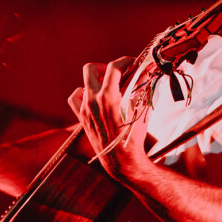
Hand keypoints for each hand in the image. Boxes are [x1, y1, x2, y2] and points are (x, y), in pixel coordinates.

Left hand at [68, 56, 148, 179]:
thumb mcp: (141, 108)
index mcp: (108, 96)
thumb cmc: (134, 136)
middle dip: (105, 67)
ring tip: (107, 86)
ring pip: (83, 83)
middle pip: (91, 68)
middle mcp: (93, 100)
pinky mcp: (81, 118)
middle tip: (117, 73)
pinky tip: (93, 97)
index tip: (132, 62)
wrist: (122, 160)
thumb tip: (146, 71)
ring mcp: (84, 109)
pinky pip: (75, 99)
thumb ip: (142, 86)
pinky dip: (82, 94)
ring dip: (95, 81)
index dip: (124, 61)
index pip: (114, 67)